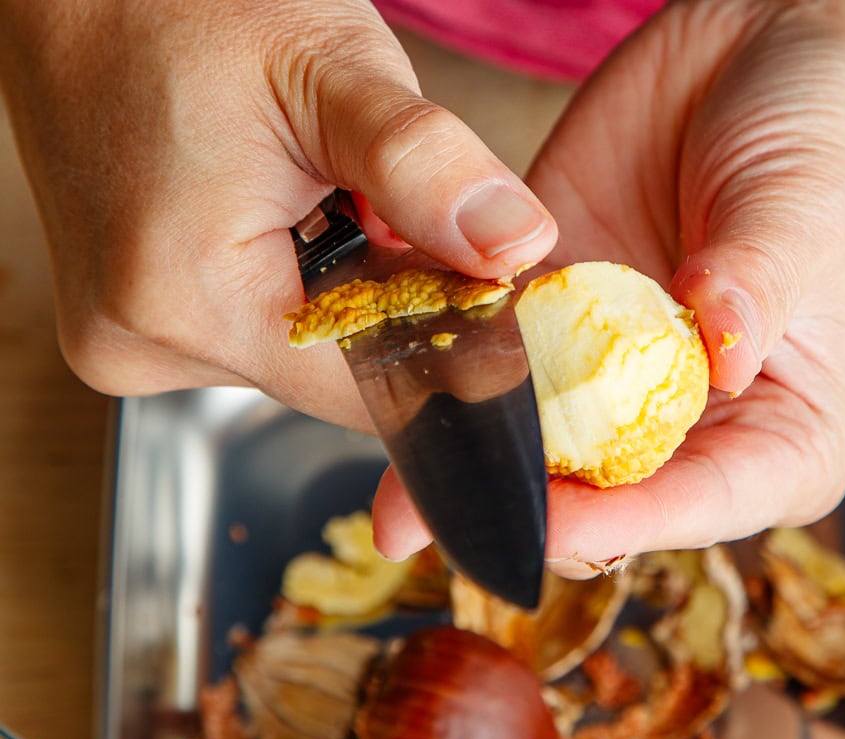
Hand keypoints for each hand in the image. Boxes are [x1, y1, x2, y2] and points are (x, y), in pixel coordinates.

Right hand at [0, 0, 556, 427]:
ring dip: (333, 288)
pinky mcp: (129, 321)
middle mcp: (142, 341)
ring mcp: (128, 337)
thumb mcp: (333, 73)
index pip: (366, 392)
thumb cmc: (187, 8)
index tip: (472, 285)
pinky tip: (274, 215)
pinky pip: (249, 331)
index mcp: (188, 296)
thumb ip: (429, 169)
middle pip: (332, 375)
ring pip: (295, 354)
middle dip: (380, 298)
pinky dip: (286, 283)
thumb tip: (516, 247)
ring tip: (307, 194)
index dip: (439, 341)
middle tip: (369, 201)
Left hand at [373, 0, 844, 572]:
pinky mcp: (557, 312)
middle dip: (529, 505)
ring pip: (538, 437)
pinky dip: (451, 369)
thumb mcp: (810, 210)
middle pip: (609, 491)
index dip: (627, 521)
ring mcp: (618, 369)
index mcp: (786, 432)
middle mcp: (696, 420)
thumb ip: (759, 284)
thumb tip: (722, 351)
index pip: (708, 502)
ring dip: (472, 453)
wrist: (766, 42)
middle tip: (443, 516)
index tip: (552, 526)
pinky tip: (402, 387)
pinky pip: (498, 352)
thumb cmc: (832, 138)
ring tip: (400, 490)